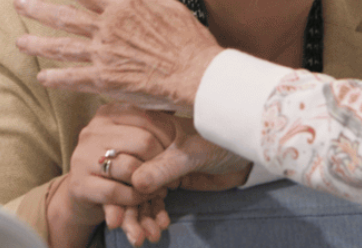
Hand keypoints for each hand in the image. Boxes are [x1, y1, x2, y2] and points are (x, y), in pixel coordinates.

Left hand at [14, 0, 224, 112]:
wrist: (195, 72)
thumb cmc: (187, 39)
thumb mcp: (169, 5)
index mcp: (122, 7)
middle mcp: (107, 28)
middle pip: (63, 15)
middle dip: (37, 8)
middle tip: (18, 4)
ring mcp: (103, 54)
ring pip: (62, 46)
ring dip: (38, 43)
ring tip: (19, 42)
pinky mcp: (105, 80)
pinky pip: (74, 78)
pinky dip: (56, 78)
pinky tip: (42, 77)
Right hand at [48, 104, 176, 247]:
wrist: (86, 194)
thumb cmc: (120, 162)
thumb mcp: (136, 140)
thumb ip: (155, 125)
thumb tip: (185, 106)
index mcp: (108, 113)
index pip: (149, 118)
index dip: (170, 139)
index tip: (177, 154)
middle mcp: (92, 130)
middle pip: (144, 142)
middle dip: (162, 162)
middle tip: (172, 177)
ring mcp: (82, 156)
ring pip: (131, 168)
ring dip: (151, 183)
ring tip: (160, 188)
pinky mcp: (79, 184)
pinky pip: (117, 191)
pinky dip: (136, 197)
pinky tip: (142, 198)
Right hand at [106, 119, 252, 245]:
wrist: (247, 156)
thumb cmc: (224, 141)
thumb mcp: (194, 153)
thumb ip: (166, 167)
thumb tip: (136, 184)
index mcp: (150, 126)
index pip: (122, 152)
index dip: (116, 180)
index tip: (114, 204)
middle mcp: (148, 145)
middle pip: (125, 177)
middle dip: (125, 206)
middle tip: (123, 229)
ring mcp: (157, 164)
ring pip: (137, 194)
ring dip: (138, 218)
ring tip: (141, 238)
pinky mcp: (166, 181)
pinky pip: (152, 202)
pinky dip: (152, 217)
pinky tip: (157, 230)